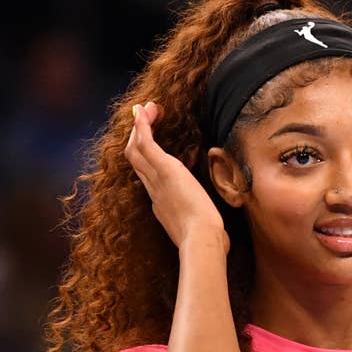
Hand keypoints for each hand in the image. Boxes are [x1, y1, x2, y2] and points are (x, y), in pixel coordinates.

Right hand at [125, 102, 228, 253]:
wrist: (201, 240)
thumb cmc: (205, 239)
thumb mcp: (202, 228)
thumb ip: (203, 223)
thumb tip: (217, 230)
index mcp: (160, 204)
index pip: (146, 176)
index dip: (145, 158)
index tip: (150, 145)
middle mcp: (153, 190)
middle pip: (135, 159)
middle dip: (136, 138)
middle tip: (143, 118)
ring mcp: (156, 179)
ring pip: (135, 149)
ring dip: (138, 127)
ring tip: (144, 110)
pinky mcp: (165, 170)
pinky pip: (145, 143)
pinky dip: (142, 126)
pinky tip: (144, 113)